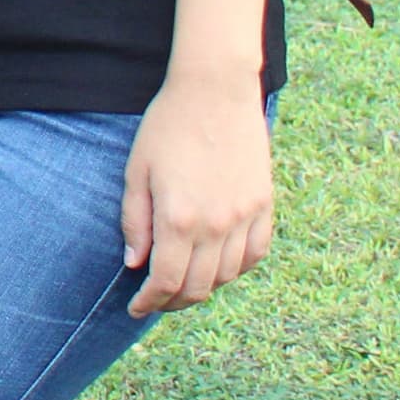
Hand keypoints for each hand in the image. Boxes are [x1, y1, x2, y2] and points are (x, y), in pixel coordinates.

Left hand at [120, 69, 272, 316]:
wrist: (215, 92)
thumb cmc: (166, 127)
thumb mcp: (136, 171)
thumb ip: (134, 221)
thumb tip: (136, 264)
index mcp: (178, 218)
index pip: (166, 281)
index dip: (149, 302)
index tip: (136, 307)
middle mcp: (216, 225)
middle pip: (198, 286)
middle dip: (173, 302)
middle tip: (155, 301)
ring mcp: (245, 216)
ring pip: (228, 276)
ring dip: (204, 288)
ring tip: (183, 285)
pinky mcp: (264, 205)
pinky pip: (256, 254)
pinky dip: (237, 269)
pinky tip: (219, 267)